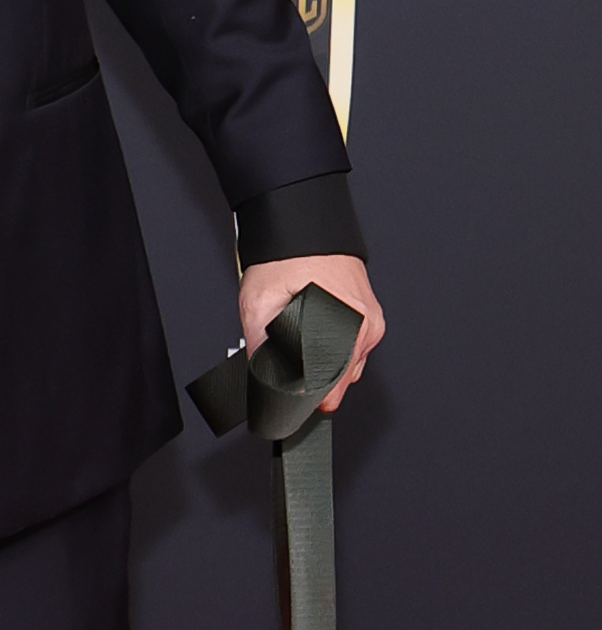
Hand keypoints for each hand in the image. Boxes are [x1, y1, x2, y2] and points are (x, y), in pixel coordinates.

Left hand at [237, 253, 383, 412]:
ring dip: (322, 368)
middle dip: (311, 382)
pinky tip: (313, 339)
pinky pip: (351, 352)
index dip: (303, 398)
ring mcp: (370, 323)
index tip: (286, 403)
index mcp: (349, 328)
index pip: (330, 387)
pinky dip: (331, 354)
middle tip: (286, 364)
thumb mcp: (259, 303)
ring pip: (346, 369)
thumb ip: (258, 347)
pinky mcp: (367, 318)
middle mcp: (367, 328)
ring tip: (299, 343)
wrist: (304, 225)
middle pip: (339, 382)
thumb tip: (262, 378)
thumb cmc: (287, 256)